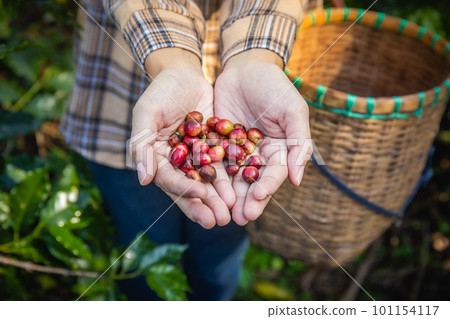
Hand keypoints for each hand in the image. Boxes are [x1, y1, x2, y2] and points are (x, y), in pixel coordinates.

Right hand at [131, 48, 233, 227]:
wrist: (184, 73)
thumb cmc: (161, 91)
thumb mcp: (147, 113)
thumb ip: (142, 145)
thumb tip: (143, 181)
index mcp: (156, 158)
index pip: (169, 179)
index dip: (183, 189)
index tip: (200, 196)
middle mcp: (176, 163)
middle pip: (189, 188)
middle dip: (203, 206)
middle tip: (218, 222)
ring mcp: (195, 158)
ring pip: (208, 182)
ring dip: (218, 199)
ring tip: (231, 215)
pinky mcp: (213, 149)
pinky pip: (223, 167)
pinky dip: (231, 180)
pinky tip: (242, 192)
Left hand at [214, 49, 310, 225]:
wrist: (245, 67)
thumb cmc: (275, 87)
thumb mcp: (292, 111)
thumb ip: (299, 144)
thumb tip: (298, 181)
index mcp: (280, 150)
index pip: (275, 173)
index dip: (268, 186)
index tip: (258, 198)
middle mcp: (259, 155)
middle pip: (254, 182)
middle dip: (248, 200)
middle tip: (241, 218)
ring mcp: (238, 151)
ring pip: (233, 178)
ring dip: (229, 196)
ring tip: (223, 213)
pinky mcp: (218, 144)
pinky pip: (214, 162)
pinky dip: (211, 177)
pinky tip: (204, 190)